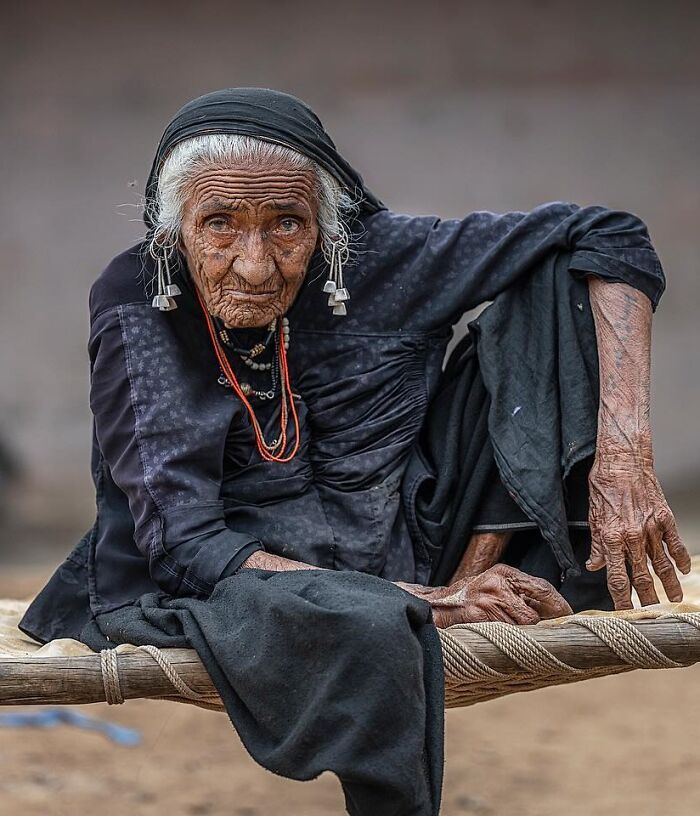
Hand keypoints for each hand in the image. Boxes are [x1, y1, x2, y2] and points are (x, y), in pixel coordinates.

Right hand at [425, 564, 571, 627]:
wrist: (438, 606)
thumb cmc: (471, 597)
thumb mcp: (496, 584)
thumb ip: (521, 592)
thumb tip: (554, 610)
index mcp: (504, 573)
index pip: (542, 588)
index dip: (558, 605)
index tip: (567, 615)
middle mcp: (497, 585)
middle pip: (532, 615)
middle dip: (535, 626)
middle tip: (533, 630)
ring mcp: (487, 602)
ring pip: (519, 628)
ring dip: (517, 634)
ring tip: (504, 629)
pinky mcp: (478, 618)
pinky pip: (504, 635)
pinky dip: (504, 638)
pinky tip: (495, 634)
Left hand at [587, 445, 690, 608]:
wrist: (623, 461)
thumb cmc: (604, 485)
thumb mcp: (592, 516)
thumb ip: (597, 544)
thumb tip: (594, 565)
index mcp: (612, 537)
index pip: (617, 577)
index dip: (620, 598)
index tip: (623, 612)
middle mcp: (633, 536)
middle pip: (642, 576)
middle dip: (646, 598)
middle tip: (649, 613)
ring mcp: (651, 528)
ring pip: (662, 564)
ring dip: (669, 584)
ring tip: (673, 599)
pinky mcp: (665, 518)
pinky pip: (675, 544)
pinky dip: (681, 559)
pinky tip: (685, 571)